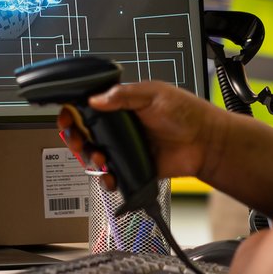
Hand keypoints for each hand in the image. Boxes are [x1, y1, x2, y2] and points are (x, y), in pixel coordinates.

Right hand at [55, 80, 226, 189]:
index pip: (87, 107)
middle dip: (75, 138)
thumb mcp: (153, 94)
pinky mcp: (132, 168)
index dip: (73, 112)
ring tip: (100, 158)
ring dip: (90, 158)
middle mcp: (119, 127)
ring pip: (94, 156)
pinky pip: (111, 176)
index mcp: (120, 105)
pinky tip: (110, 176)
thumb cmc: (185, 112)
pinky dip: (106, 179)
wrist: (205, 142)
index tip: (67, 117)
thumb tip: (95, 99)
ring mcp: (124, 148)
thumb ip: (123, 95)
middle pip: (84, 133)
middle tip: (79, 141)